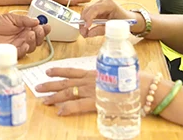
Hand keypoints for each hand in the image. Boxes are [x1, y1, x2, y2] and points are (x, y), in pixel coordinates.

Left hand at [0, 14, 50, 57]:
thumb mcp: (12, 18)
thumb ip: (24, 20)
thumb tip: (37, 20)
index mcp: (26, 28)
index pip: (39, 30)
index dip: (44, 29)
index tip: (46, 26)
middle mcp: (25, 37)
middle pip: (38, 40)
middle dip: (40, 35)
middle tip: (37, 30)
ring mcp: (20, 45)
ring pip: (32, 47)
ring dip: (33, 41)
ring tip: (29, 35)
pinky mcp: (13, 52)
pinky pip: (22, 53)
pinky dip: (25, 50)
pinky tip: (25, 45)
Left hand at [40, 69, 164, 116]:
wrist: (145, 87)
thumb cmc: (134, 81)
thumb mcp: (116, 75)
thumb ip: (106, 77)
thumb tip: (102, 80)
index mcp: (94, 73)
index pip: (72, 71)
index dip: (59, 71)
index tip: (48, 71)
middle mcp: (90, 80)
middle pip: (66, 82)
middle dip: (50, 84)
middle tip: (38, 87)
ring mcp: (93, 90)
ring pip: (68, 92)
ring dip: (54, 96)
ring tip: (42, 99)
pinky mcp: (98, 101)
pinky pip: (79, 105)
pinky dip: (68, 108)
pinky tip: (59, 112)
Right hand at [79, 0, 141, 37]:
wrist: (129, 19)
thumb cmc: (125, 21)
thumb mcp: (114, 27)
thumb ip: (101, 30)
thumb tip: (89, 33)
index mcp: (109, 4)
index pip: (95, 9)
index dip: (89, 18)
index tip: (87, 27)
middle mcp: (102, 2)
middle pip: (88, 10)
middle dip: (83, 22)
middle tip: (83, 34)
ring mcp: (99, 5)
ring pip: (86, 12)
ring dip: (83, 23)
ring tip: (84, 34)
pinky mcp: (97, 10)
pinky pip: (88, 15)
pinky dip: (85, 22)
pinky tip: (86, 30)